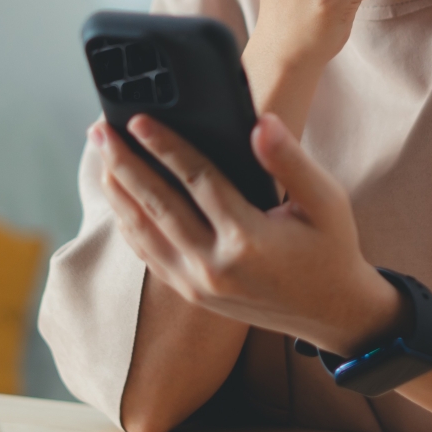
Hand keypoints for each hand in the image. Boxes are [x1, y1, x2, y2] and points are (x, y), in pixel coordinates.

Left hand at [94, 111, 403, 357]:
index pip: (196, 181)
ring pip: (142, 231)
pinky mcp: (190, 293)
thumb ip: (290, 161)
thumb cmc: (330, 248)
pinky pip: (148, 253)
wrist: (332, 313)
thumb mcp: (326, 201)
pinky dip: (128, 221)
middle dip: (124, 162)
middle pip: (157, 204)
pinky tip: (118, 196)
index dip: (165, 146)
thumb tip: (260, 123)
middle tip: (100, 129)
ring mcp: (197, 284)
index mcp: (248, 240)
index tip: (138, 118)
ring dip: (117, 190)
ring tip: (101, 154)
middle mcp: (214, 266)